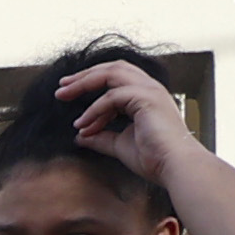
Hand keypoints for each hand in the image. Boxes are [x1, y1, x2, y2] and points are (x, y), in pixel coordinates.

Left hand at [60, 57, 196, 187]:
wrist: (173, 166)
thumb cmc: (153, 158)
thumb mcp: (119, 145)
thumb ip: (101, 137)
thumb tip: (80, 136)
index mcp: (145, 96)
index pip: (115, 78)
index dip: (89, 84)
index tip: (66, 94)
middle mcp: (149, 88)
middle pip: (113, 68)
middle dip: (85, 75)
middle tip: (61, 86)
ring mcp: (150, 90)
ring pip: (112, 73)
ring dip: (84, 83)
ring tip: (63, 95)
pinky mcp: (147, 99)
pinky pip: (112, 96)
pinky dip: (94, 109)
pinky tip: (82, 124)